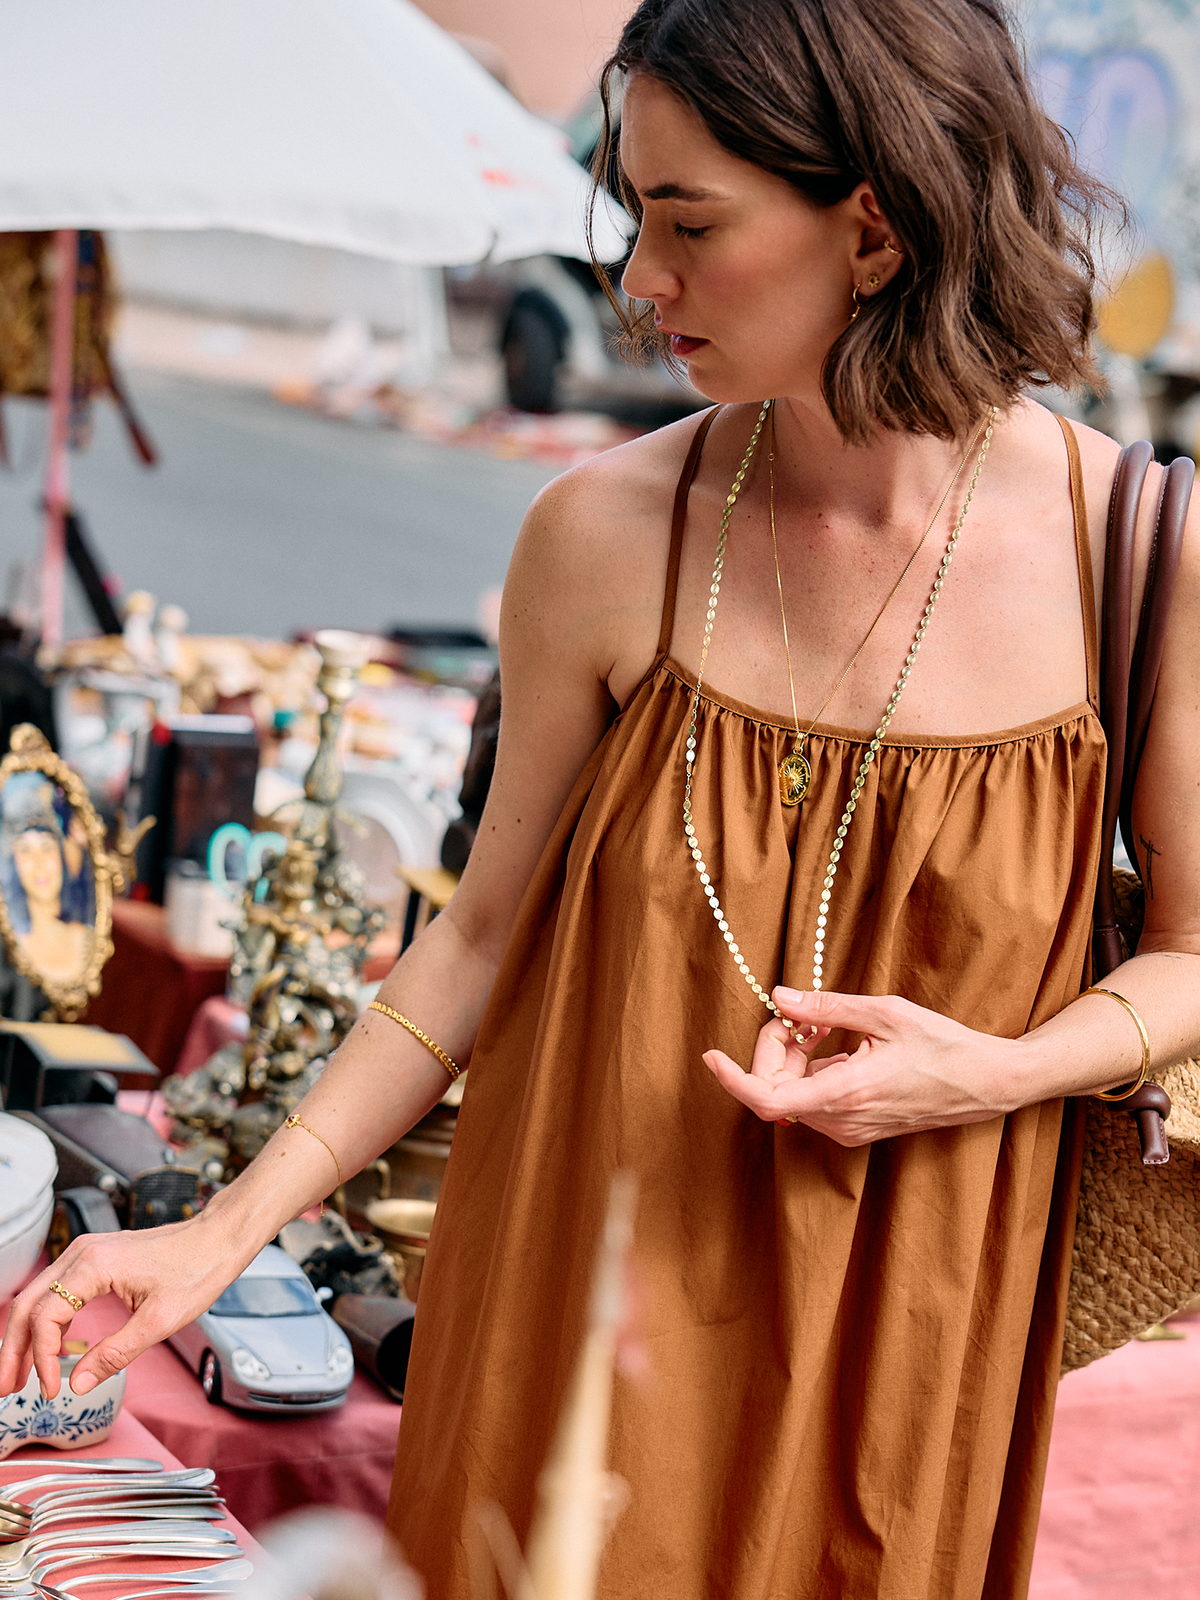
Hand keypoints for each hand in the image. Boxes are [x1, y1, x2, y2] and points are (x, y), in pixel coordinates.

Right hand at [0, 1215, 251, 1401]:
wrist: (220, 1237)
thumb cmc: (198, 1270)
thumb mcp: (159, 1322)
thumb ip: (114, 1354)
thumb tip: (76, 1384)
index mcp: (93, 1265)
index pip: (45, 1318)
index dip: (41, 1359)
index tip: (51, 1390)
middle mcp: (82, 1253)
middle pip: (29, 1304)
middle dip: (15, 1350)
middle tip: (6, 1388)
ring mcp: (87, 1253)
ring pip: (39, 1297)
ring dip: (26, 1337)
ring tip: (20, 1375)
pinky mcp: (97, 1258)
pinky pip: (58, 1291)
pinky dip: (47, 1321)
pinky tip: (50, 1348)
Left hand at [703, 986, 1019, 1145]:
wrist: (987, 1084)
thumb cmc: (943, 1046)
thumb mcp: (884, 1013)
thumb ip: (826, 1007)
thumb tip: (780, 997)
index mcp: (845, 1094)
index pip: (767, 1099)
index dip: (733, 1078)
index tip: (711, 1056)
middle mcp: (842, 1121)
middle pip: (775, 1090)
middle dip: (775, 1048)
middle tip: (803, 1014)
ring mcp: (849, 1130)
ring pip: (793, 1096)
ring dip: (794, 1058)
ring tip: (826, 1024)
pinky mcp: (857, 1129)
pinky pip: (814, 1101)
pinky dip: (811, 1071)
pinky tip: (836, 1045)